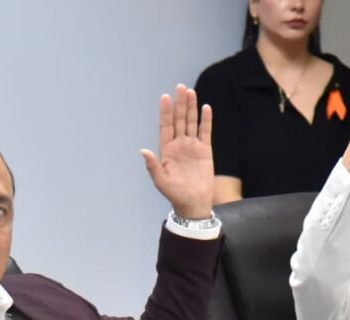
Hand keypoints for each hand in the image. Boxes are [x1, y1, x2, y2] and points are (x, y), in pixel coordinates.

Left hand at [141, 84, 213, 218]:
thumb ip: (152, 165)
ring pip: (191, 122)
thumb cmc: (175, 193)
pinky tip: (206, 108)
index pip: (166, 126)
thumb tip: (143, 151)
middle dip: (179, 104)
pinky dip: (206, 120)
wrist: (193, 202)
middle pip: (179, 120)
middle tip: (180, 87)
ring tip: (190, 92)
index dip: (165, 112)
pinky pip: (205, 132)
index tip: (165, 97)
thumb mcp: (161, 180)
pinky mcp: (205, 150)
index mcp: (167, 150)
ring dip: (191, 108)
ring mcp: (192, 146)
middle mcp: (179, 145)